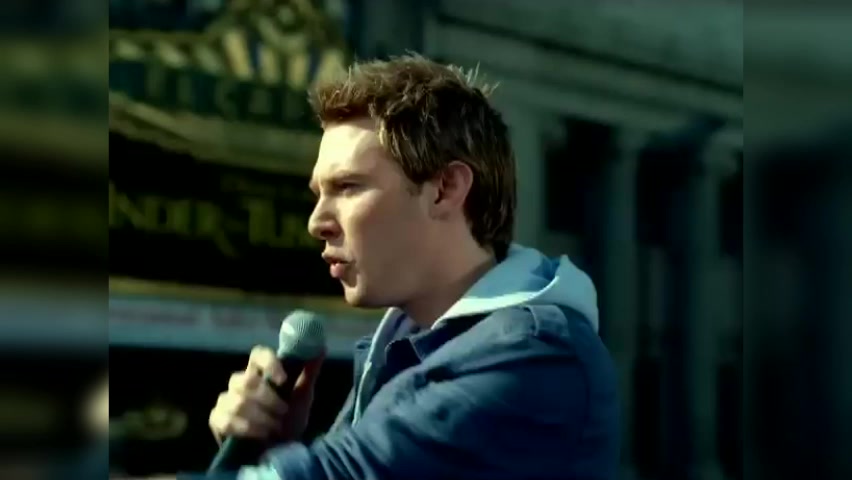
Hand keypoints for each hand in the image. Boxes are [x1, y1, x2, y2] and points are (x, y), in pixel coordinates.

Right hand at [208, 345, 324, 444]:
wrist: (279, 451)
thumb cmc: (290, 421)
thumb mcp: (303, 398)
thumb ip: (309, 374)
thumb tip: (320, 349)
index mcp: (260, 372)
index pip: (258, 355)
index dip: (268, 363)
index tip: (283, 380)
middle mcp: (240, 382)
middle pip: (246, 381)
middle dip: (268, 399)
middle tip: (283, 413)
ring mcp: (226, 400)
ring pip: (237, 402)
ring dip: (261, 417)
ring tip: (275, 428)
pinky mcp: (217, 419)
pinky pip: (225, 420)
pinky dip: (246, 429)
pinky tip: (260, 435)